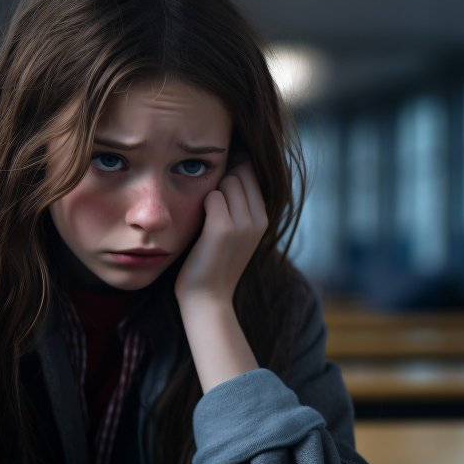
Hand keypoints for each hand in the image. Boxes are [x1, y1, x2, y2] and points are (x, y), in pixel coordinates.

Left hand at [175, 161, 267, 306]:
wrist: (207, 298)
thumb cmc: (213, 262)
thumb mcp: (235, 232)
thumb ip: (238, 203)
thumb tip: (231, 166)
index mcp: (264, 218)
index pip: (251, 172)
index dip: (231, 173)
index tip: (216, 189)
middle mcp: (259, 219)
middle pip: (240, 172)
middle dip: (221, 181)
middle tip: (209, 210)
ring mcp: (244, 223)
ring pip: (227, 180)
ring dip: (211, 192)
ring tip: (205, 219)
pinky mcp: (224, 228)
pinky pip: (211, 195)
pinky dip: (201, 205)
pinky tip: (200, 225)